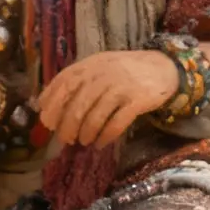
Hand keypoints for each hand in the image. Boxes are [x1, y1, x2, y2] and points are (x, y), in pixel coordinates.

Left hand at [36, 49, 180, 147]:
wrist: (165, 67)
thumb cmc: (125, 70)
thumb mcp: (99, 67)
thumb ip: (76, 80)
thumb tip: (44, 102)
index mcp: (90, 65)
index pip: (63, 83)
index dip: (52, 103)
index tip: (46, 121)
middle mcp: (103, 74)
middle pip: (77, 104)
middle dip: (67, 125)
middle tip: (64, 139)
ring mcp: (121, 87)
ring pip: (95, 116)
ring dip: (85, 132)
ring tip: (82, 142)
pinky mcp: (138, 101)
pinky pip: (117, 123)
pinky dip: (106, 136)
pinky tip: (100, 144)